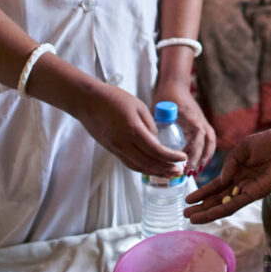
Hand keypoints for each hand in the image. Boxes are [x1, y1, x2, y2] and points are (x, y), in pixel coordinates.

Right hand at [72, 82, 186, 177]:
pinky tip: (152, 167)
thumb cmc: (113, 98)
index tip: (183, 158)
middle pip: (148, 163)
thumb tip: (157, 141)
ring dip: (155, 172)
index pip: (156, 150)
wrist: (87, 101)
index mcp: (133, 130)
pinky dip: (142, 168)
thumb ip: (150, 125)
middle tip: (179, 171)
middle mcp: (123, 143)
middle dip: (166, 169)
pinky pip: (129, 163)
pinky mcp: (111, 149)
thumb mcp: (139, 106)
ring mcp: (116, 148)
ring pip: (138, 167)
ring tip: (169, 173)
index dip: (171, 157)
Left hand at [154, 83, 216, 173]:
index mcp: (190, 116)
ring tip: (196, 171)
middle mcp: (200, 119)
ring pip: (211, 141)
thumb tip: (151, 147)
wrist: (176, 84)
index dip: (193, 151)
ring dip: (205, 157)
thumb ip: (156, 126)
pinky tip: (199, 162)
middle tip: (190, 172)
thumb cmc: (167, 95)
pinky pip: (209, 139)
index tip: (185, 164)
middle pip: (208, 141)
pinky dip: (206, 152)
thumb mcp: (159, 109)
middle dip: (201, 158)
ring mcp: (203, 121)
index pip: (198, 136)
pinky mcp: (202, 123)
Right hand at [183, 129, 270, 223]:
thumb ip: (230, 162)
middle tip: (185, 214)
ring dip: (208, 212)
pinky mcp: (255, 194)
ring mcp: (247, 190)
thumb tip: (221, 178)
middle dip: (202, 206)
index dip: (203, 192)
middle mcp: (240, 183)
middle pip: (217, 198)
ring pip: (224, 204)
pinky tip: (209, 215)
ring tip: (192, 219)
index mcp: (237, 170)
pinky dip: (222, 210)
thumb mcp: (244, 147)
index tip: (188, 199)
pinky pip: (235, 204)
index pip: (217, 184)